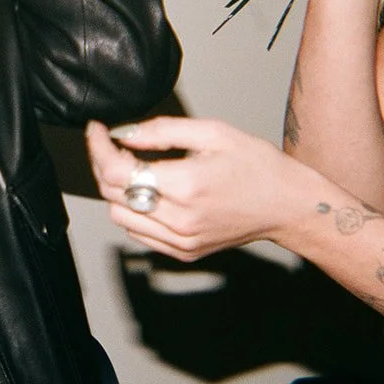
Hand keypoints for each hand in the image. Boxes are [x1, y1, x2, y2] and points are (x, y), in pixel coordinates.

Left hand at [86, 117, 317, 262]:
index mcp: (187, 185)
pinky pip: (139, 233)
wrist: (286, 205)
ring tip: (132, 167)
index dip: (98, 148)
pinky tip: (149, 191)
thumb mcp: (212, 132)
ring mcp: (181, 241)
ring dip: (117, 190)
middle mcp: (180, 219)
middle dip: (104, 164)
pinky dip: (134, 211)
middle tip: (114, 144)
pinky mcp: (183, 252)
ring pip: (120, 216)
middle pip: (113, 194)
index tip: (97, 130)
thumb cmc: (255, 164)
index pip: (116, 172)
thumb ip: (162, 131)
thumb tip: (122, 133)